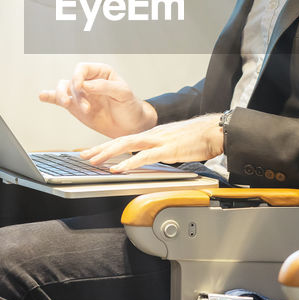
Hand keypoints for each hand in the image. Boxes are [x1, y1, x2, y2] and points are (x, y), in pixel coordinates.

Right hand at [38, 62, 157, 138]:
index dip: (78, 76)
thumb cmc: (130, 107)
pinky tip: (43, 96)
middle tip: (86, 108)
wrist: (130, 127)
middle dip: (76, 93)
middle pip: (72, 80)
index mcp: (101, 72)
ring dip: (62, 96)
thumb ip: (105, 87)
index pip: (82, 68)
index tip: (81, 87)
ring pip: (63, 88)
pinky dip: (50, 97)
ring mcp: (81, 94)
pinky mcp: (76, 107)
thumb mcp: (123, 93)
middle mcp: (89, 81)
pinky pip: (60, 100)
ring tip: (66, 103)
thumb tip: (86, 85)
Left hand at [80, 113, 223, 172]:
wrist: (214, 131)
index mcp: (152, 134)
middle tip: (84, 156)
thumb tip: (146, 159)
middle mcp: (151, 134)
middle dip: (100, 149)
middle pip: (119, 140)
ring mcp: (158, 140)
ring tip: (94, 161)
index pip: (123, 139)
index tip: (92, 152)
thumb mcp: (172, 144)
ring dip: (108, 153)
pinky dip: (129, 163)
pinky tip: (119, 168)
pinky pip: (144, 156)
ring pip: (127, 145)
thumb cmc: (197, 138)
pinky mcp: (167, 149)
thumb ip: (157, 150)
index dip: (106, 146)